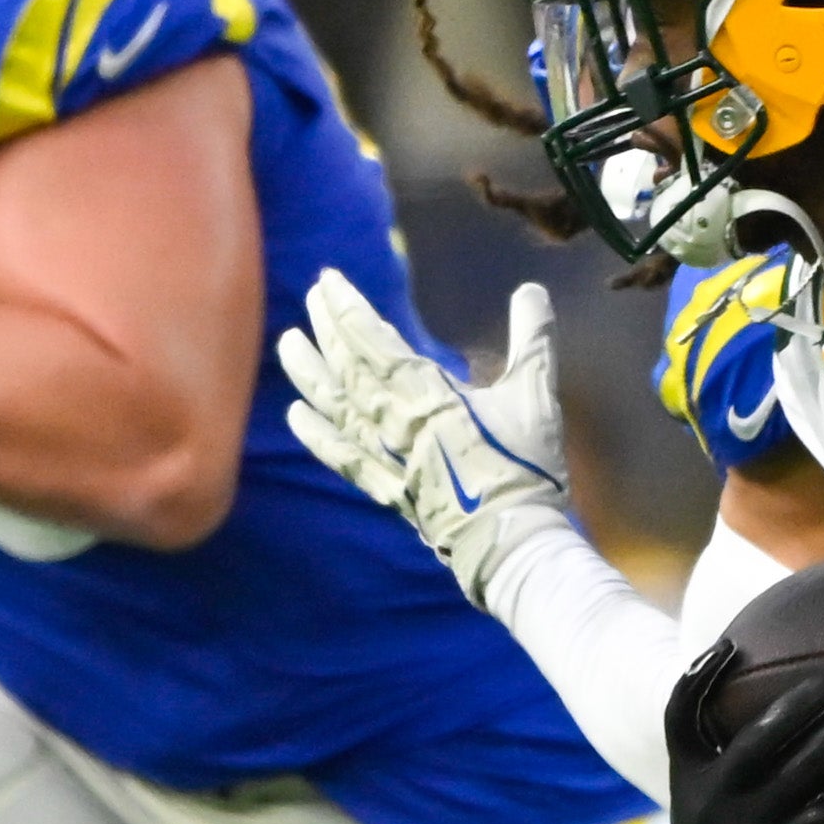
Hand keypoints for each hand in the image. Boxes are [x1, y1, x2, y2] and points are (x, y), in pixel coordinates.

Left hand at [281, 270, 576, 599]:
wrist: (513, 542)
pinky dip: (317, 435)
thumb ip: (534, 340)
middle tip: (309, 298)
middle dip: (327, 330)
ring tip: (287, 344)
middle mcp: (396, 423)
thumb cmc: (526, 467)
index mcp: (428, 396)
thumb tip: (532, 290)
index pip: (374, 342)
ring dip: (310, 375)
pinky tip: (297, 414)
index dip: (348, 309)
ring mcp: (388, 459)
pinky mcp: (389, 489)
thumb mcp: (536, 396)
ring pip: (337, 408)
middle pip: (349, 369)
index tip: (328, 281)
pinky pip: (344, 457)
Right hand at [666, 640, 823, 823]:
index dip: (696, 680)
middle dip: (795, 708)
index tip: (730, 646)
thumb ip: (705, 726)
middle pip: (756, 742)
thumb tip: (726, 653)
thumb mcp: (697, 776)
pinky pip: (822, 814)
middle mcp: (715, 797)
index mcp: (691, 770)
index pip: (679, 718)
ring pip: (798, 774)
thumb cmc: (714, 814)